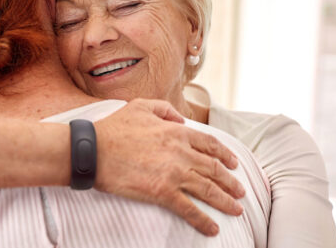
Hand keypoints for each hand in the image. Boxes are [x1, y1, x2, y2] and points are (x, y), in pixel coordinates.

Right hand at [93, 98, 245, 235]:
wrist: (94, 150)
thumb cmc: (114, 128)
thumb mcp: (141, 106)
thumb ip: (164, 109)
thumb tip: (180, 119)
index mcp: (177, 132)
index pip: (210, 144)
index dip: (226, 155)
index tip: (235, 164)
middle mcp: (181, 152)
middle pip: (215, 169)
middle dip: (231, 181)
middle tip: (241, 191)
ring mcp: (174, 173)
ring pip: (208, 189)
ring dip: (226, 201)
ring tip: (237, 209)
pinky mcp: (162, 192)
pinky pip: (189, 209)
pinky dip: (203, 221)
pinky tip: (213, 229)